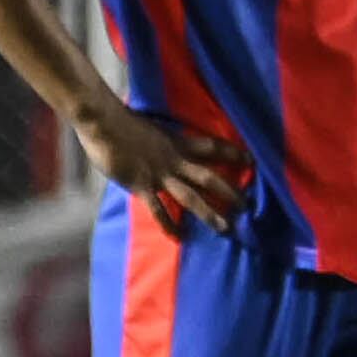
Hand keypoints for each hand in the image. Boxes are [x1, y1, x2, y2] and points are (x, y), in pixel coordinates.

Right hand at [76, 102, 249, 234]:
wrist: (105, 122)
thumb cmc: (123, 120)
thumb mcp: (152, 127)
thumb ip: (162, 139)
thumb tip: (162, 140)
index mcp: (178, 142)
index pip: (213, 147)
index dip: (233, 154)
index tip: (252, 160)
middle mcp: (175, 160)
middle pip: (210, 177)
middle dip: (230, 192)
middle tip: (246, 206)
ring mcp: (159, 174)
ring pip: (191, 196)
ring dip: (209, 213)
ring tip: (224, 227)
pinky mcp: (142, 185)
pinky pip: (159, 209)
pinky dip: (169, 224)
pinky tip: (179, 236)